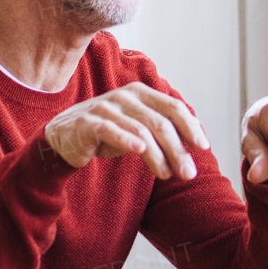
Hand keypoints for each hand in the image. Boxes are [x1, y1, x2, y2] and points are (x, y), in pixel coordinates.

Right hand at [45, 84, 208, 181]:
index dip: (190, 126)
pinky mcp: (87, 122)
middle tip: (188, 173)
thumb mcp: (139, 130)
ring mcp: (105, 107)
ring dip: (157, 155)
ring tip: (167, 174)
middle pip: (160, 122)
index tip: (203, 148)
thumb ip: (163, 133)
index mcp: (141, 94)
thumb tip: (196, 147)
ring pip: (140, 130)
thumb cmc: (108, 133)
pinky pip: (110, 130)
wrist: (64, 137)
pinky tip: (139, 151)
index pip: (173, 107)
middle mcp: (125, 96)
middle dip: (178, 149)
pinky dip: (126, 139)